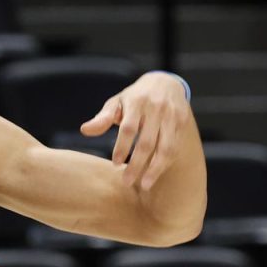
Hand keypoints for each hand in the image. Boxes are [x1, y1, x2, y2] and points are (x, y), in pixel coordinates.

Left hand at [80, 71, 193, 193]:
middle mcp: (156, 108)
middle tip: (126, 181)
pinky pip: (174, 147)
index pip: (129, 128)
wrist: (165, 82)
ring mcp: (171, 115)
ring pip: (165, 147)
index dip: (122, 147)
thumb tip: (85, 130)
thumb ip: (103, 118)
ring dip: (155, 169)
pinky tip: (154, 174)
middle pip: (146, 142)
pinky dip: (165, 163)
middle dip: (136, 164)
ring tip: (144, 185)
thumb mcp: (117, 102)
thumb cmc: (134, 98)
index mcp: (136, 102)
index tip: (116, 164)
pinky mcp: (182, 122)